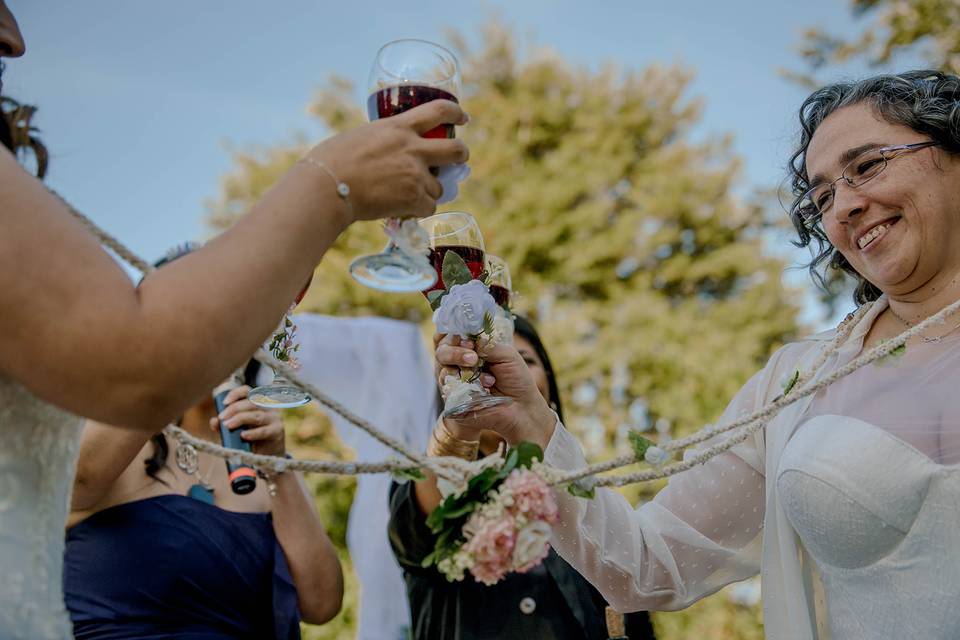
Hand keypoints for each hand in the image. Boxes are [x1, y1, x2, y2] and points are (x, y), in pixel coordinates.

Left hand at [211, 385, 286, 456]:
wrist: (268, 455)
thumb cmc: (252, 439)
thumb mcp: (237, 429)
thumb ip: (225, 424)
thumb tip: (214, 421)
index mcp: (257, 403)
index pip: (247, 391)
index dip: (235, 394)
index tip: (224, 403)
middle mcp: (267, 407)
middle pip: (250, 402)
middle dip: (233, 409)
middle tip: (222, 419)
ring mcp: (274, 419)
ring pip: (256, 415)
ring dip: (240, 419)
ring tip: (228, 426)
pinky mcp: (277, 431)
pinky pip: (264, 430)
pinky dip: (252, 433)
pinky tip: (243, 435)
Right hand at [308, 100, 469, 221]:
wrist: (327, 187)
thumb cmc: (331, 161)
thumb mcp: (361, 137)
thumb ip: (383, 140)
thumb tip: (387, 151)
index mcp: (398, 127)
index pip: (439, 111)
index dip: (455, 113)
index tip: (462, 117)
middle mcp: (413, 149)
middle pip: (455, 150)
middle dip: (461, 155)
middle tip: (459, 159)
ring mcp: (415, 174)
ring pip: (438, 187)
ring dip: (428, 192)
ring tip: (407, 195)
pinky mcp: (413, 198)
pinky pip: (429, 207)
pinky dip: (419, 211)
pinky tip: (405, 210)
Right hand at [434, 334, 555, 448]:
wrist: (522, 408)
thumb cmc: (517, 380)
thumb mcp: (506, 354)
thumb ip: (486, 345)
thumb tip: (467, 339)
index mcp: (471, 351)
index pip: (452, 337)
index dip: (455, 335)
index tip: (467, 339)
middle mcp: (459, 365)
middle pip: (442, 351)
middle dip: (455, 352)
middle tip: (473, 357)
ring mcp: (454, 383)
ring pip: (443, 369)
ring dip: (466, 371)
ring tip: (490, 380)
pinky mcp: (454, 400)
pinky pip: (448, 389)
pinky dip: (465, 388)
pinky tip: (483, 392)